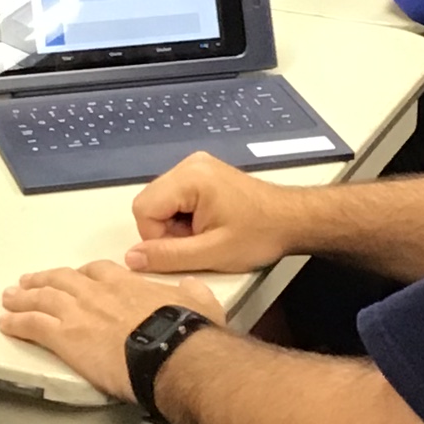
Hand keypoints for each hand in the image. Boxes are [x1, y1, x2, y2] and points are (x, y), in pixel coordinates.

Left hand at [0, 260, 223, 400]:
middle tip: (30, 281)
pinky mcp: (66, 337)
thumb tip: (193, 288)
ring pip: (42, 299)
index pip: (97, 271)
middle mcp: (98, 292)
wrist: (173, 352)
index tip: (75, 277)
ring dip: (23, 297)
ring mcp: (79, 313)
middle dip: (44, 280)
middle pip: (62, 280)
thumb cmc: (187, 332)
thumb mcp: (199, 303)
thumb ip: (192, 292)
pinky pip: (33, 325)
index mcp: (128, 284)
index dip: (82, 274)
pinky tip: (5, 323)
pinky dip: (16, 322)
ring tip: (9, 298)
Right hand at [126, 151, 299, 274]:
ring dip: (175, 225)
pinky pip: (175, 196)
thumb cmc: (258, 235)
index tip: (187, 248)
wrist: (292, 220)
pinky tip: (207, 225)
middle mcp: (189, 164)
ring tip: (205, 234)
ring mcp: (196, 165)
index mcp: (190, 177)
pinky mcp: (203, 172)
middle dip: (166, 230)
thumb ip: (168, 256)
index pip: (144, 209)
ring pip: (161, 201)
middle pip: (150, 202)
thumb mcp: (212, 253)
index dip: (157, 237)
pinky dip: (183, 216)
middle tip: (197, 242)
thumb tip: (130, 259)